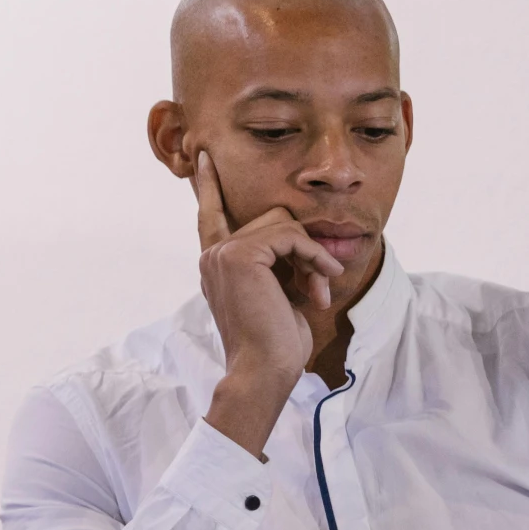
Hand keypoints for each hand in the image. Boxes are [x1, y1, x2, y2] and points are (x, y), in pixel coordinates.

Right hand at [190, 148, 343, 456]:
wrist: (263, 370)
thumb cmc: (275, 343)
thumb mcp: (277, 294)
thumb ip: (276, 263)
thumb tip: (299, 240)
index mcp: (215, 264)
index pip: (211, 215)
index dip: (208, 186)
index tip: (206, 159)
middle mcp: (213, 254)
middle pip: (269, 218)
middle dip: (302, 247)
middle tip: (318, 284)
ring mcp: (224, 253)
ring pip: (283, 224)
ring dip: (311, 256)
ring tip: (319, 291)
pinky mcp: (241, 255)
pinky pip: (291, 236)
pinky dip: (314, 257)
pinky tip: (322, 282)